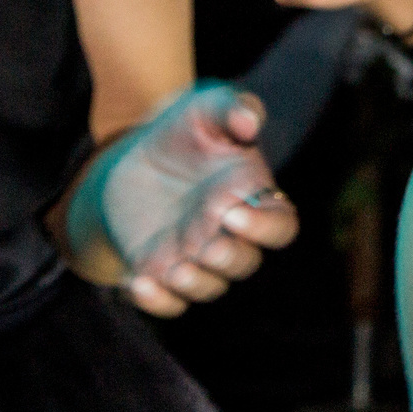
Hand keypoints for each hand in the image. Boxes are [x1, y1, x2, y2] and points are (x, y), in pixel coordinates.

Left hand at [69, 85, 299, 316]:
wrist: (132, 156)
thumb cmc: (183, 130)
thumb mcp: (205, 108)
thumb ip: (232, 108)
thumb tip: (249, 122)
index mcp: (253, 199)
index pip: (281, 227)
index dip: (265, 228)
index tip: (233, 210)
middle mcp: (229, 234)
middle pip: (245, 264)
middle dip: (229, 260)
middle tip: (209, 244)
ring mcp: (195, 256)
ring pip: (210, 287)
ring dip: (196, 284)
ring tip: (175, 269)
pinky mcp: (159, 271)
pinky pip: (168, 302)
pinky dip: (157, 302)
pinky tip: (138, 283)